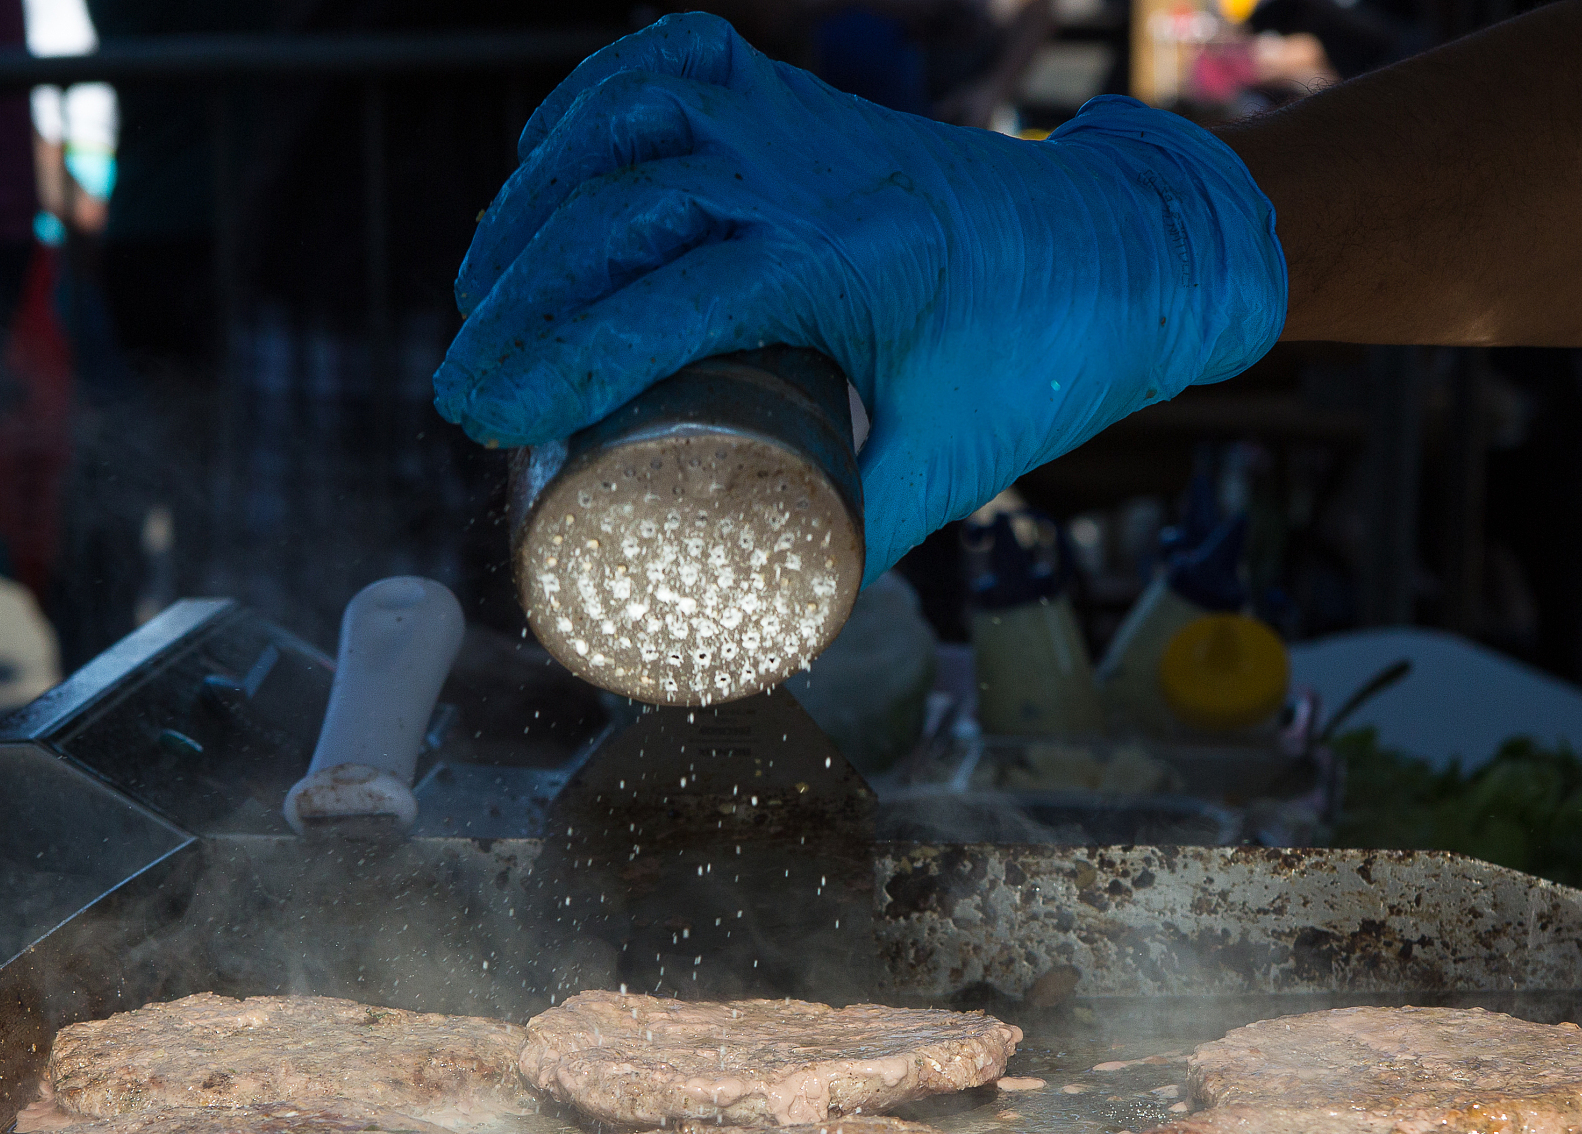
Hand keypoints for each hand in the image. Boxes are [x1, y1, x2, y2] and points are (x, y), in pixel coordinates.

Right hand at [435, 13, 1286, 578]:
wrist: (1115, 247)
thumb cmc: (1039, 361)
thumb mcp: (948, 465)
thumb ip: (856, 542)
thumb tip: (757, 623)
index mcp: (854, 259)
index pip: (672, 294)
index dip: (564, 356)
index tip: (490, 416)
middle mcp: (816, 168)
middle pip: (624, 209)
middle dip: (521, 301)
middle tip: (466, 390)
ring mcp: (802, 119)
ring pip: (629, 125)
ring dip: (536, 205)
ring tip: (483, 295)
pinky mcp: (799, 100)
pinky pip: (671, 62)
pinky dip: (590, 103)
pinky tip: (543, 164)